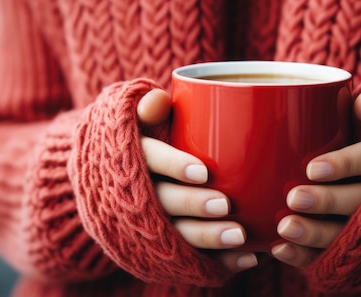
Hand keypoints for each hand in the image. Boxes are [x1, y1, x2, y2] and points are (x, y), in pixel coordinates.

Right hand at [137, 89, 257, 271]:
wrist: (113, 184)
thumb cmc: (138, 145)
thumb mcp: (135, 124)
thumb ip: (147, 110)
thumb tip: (158, 98)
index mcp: (132, 159)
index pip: (149, 160)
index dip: (173, 166)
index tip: (203, 172)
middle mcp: (137, 195)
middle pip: (163, 202)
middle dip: (193, 206)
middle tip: (225, 205)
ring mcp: (150, 225)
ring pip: (176, 235)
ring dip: (207, 237)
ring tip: (240, 237)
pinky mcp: (165, 248)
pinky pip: (190, 259)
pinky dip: (218, 261)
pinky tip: (247, 259)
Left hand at [271, 90, 360, 267]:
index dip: (346, 164)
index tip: (312, 168)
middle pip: (359, 200)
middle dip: (327, 202)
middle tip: (293, 198)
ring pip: (347, 233)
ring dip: (315, 234)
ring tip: (283, 229)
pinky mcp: (357, 244)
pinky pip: (334, 254)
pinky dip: (307, 256)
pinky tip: (280, 250)